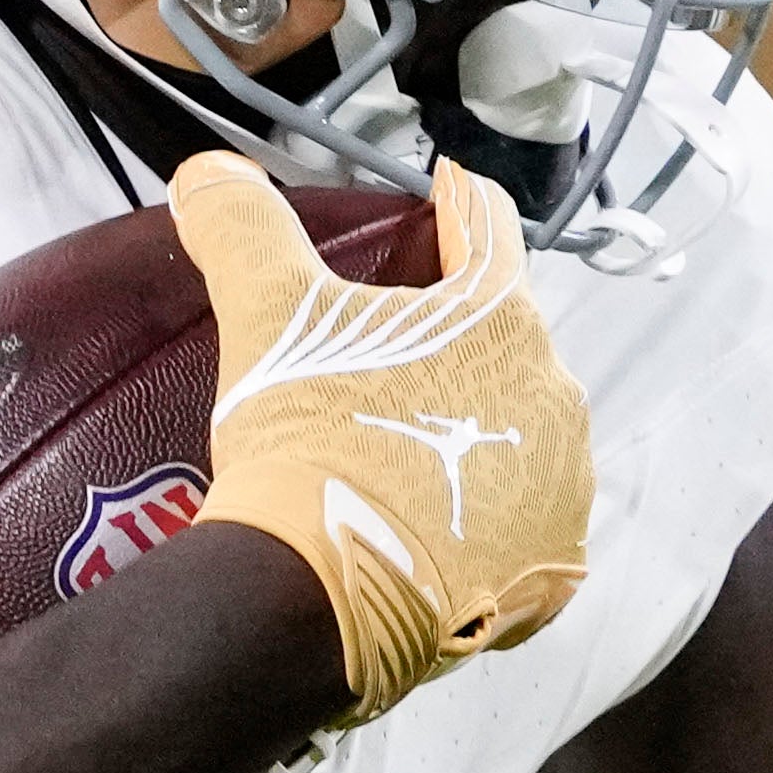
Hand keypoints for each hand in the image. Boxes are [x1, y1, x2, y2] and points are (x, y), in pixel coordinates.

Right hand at [178, 154, 593, 713]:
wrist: (321, 598)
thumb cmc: (307, 438)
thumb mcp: (266, 314)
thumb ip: (244, 229)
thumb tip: (210, 174)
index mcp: (505, 319)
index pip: (490, 229)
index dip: (457, 207)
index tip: (445, 196)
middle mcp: (558, 397)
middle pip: (506, 345)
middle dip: (456, 346)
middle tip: (387, 367)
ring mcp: (562, 491)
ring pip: (520, 437)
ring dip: (473, 434)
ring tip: (402, 456)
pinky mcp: (550, 572)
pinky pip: (522, 527)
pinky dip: (484, 520)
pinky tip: (433, 527)